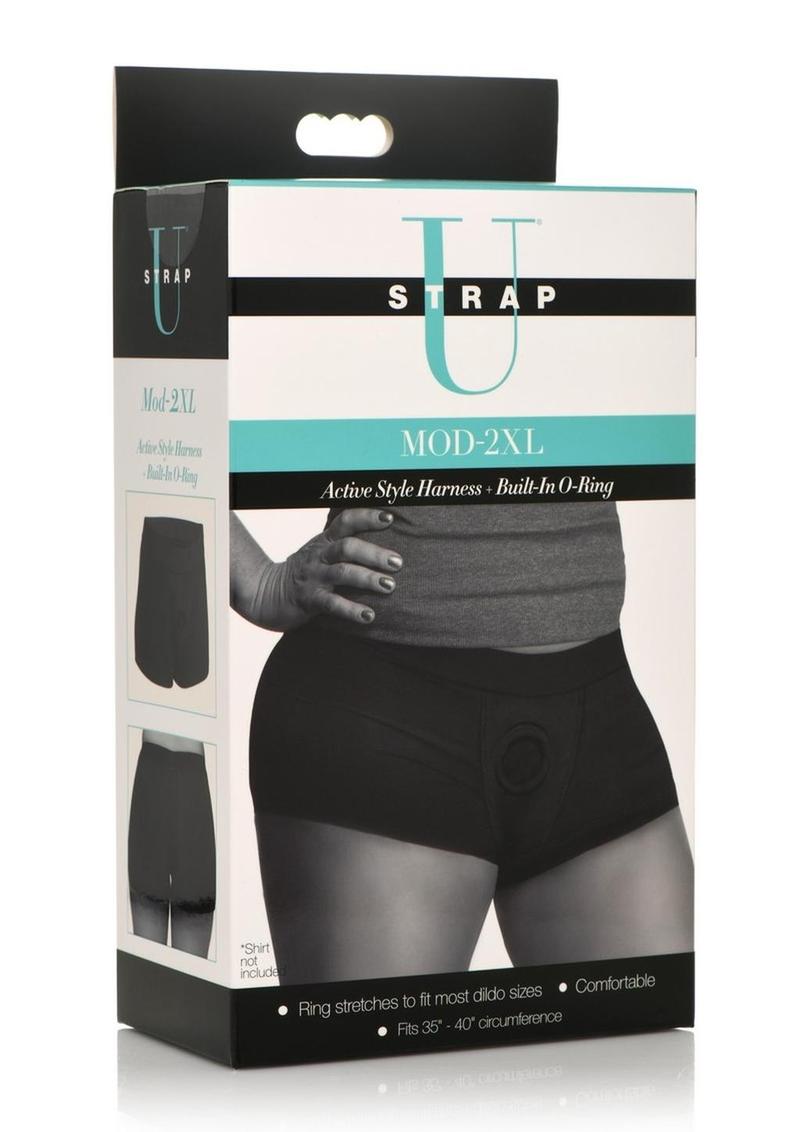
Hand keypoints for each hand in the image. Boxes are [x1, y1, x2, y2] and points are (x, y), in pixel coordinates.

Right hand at [268, 508, 401, 629]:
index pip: (346, 522)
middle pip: (347, 547)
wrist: (266, 594)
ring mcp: (314, 578)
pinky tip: (369, 616)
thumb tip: (383, 540)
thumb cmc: (305, 572)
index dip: (367, 517)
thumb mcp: (321, 552)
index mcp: (325, 541)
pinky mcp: (309, 600)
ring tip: (390, 586)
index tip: (389, 518)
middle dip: (374, 554)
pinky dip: (351, 610)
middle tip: (398, 563)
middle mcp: (320, 556)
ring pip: (342, 573)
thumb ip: (345, 544)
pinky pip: (331, 604)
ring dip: (367, 579)